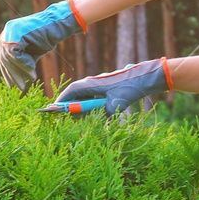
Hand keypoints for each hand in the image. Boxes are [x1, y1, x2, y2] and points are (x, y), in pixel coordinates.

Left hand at [0, 0, 86, 91]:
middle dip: (13, 75)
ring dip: (20, 71)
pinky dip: (23, 64)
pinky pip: (15, 54)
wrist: (59, 25)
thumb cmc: (48, 37)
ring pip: (8, 57)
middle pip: (4, 58)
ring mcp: (11, 30)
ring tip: (31, 78)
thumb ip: (22, 61)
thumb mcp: (31, 52)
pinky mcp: (17, 33)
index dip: (8, 73)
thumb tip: (16, 78)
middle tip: (21, 88)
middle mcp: (7, 31)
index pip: (3, 56)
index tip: (12, 85)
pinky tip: (32, 69)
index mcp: (9, 34)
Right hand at [51, 58, 171, 115]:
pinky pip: (94, 95)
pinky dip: (91, 103)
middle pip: (77, 93)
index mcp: (92, 84)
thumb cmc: (128, 89)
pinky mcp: (108, 86)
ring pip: (85, 94)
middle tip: (66, 115)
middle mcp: (94, 82)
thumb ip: (103, 114)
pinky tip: (94, 112)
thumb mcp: (115, 105)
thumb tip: (96, 121)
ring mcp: (101, 83)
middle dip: (71, 104)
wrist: (144, 78)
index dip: (62, 100)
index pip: (72, 91)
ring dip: (82, 105)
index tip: (54, 108)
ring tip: (79, 116)